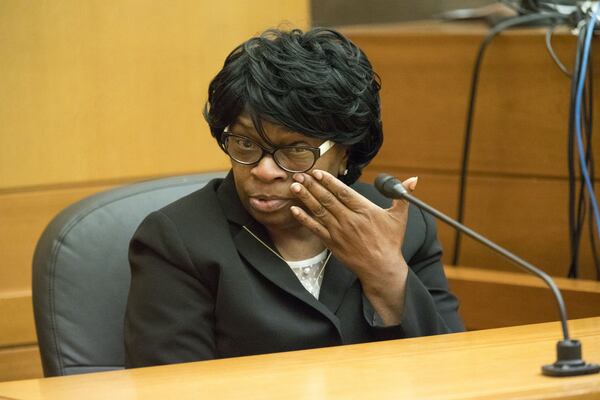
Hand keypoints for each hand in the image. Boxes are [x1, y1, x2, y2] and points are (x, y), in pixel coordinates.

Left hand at [289, 170, 417, 323]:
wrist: (381, 268)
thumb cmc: (391, 242)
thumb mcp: (399, 218)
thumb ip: (403, 196)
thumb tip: (413, 180)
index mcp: (365, 211)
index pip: (343, 192)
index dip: (328, 181)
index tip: (317, 172)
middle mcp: (350, 220)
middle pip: (327, 199)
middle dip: (312, 185)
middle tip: (300, 174)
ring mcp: (339, 232)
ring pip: (319, 211)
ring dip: (305, 198)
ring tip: (295, 187)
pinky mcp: (332, 243)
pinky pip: (315, 228)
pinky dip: (304, 219)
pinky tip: (294, 209)